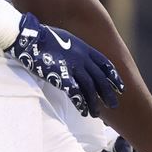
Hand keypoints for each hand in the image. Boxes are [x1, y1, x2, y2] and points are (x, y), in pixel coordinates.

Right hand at [5, 12, 123, 116]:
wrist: (31, 38)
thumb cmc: (44, 38)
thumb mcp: (66, 39)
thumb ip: (75, 50)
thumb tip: (79, 58)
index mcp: (84, 48)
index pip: (105, 64)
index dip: (113, 77)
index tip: (120, 87)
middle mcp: (82, 58)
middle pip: (100, 79)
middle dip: (108, 93)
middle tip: (114, 104)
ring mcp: (73, 67)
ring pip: (90, 88)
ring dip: (94, 103)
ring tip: (96, 114)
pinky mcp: (62, 76)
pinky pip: (76, 93)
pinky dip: (81, 104)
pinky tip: (84, 112)